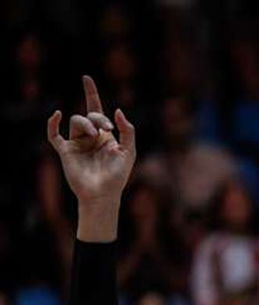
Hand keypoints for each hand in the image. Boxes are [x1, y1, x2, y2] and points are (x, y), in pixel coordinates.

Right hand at [47, 76, 136, 211]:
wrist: (103, 194)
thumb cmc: (118, 176)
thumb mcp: (129, 150)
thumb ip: (127, 130)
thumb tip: (116, 109)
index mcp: (105, 136)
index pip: (96, 110)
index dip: (91, 93)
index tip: (86, 78)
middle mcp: (90, 137)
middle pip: (89, 114)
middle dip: (99, 117)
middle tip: (107, 129)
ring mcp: (77, 143)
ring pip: (76, 121)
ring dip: (86, 124)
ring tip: (95, 135)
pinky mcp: (65, 151)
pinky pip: (54, 134)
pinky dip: (52, 124)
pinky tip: (57, 115)